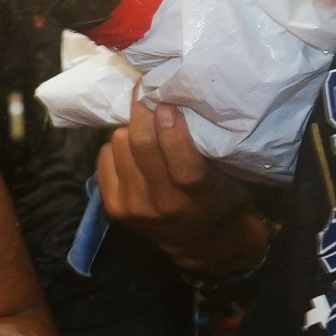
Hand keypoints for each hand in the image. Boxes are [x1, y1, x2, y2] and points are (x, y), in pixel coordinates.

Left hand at [95, 103, 267, 277]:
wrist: (202, 244)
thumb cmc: (222, 199)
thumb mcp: (230, 175)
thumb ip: (210, 144)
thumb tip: (185, 99)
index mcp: (198, 193)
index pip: (180, 155)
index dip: (170, 123)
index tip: (166, 96)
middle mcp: (163, 202)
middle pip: (140, 143)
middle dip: (142, 111)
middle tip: (146, 91)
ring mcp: (134, 207)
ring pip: (119, 145)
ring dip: (129, 129)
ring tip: (142, 123)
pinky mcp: (115, 209)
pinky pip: (104, 158)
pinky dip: (116, 147)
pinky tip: (131, 148)